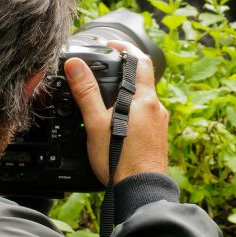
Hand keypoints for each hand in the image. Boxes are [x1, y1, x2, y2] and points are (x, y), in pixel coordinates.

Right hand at [64, 41, 169, 184]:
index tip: (111, 45)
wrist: (141, 191)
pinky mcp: (157, 139)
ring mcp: (159, 124)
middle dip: (122, 75)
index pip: (140, 60)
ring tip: (105, 101)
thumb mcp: (96, 123)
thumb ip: (86, 92)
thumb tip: (76, 65)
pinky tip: (117, 126)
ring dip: (126, 97)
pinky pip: (144, 118)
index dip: (126, 48)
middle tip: (103, 72)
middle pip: (141, 81)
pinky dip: (130, 114)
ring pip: (142, 101)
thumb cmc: (121, 160)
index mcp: (145, 99)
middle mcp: (157, 109)